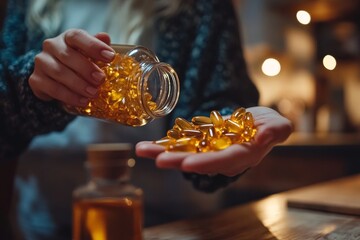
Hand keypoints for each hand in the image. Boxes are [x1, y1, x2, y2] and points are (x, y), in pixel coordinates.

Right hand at [29, 29, 114, 105]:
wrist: (54, 78)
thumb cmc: (77, 62)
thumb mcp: (89, 54)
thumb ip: (97, 46)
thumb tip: (106, 37)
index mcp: (67, 37)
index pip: (77, 36)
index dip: (94, 46)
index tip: (111, 57)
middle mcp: (51, 46)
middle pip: (68, 56)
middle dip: (86, 69)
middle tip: (101, 80)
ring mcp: (42, 63)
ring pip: (59, 73)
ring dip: (79, 85)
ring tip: (93, 93)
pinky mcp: (36, 80)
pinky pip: (53, 89)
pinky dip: (70, 96)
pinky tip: (83, 101)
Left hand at [136, 106, 292, 175]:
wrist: (253, 120)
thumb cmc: (268, 124)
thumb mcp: (278, 124)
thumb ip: (277, 131)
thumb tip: (266, 137)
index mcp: (240, 156)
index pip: (222, 162)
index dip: (206, 164)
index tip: (188, 164)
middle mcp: (220, 158)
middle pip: (197, 161)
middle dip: (177, 161)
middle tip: (157, 160)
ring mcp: (206, 151)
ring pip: (183, 153)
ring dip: (162, 152)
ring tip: (142, 149)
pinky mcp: (198, 142)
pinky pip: (179, 143)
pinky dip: (164, 143)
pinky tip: (148, 142)